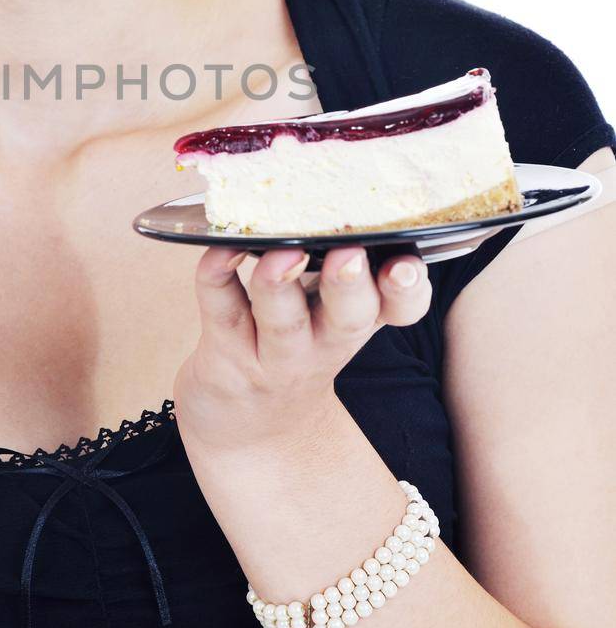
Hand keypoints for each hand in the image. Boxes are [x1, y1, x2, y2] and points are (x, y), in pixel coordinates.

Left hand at [172, 243, 431, 466]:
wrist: (248, 432)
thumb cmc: (295, 353)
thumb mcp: (334, 319)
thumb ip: (345, 267)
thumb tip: (344, 195)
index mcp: (357, 322)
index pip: (400, 308)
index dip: (408, 289)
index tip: (406, 264)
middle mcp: (322, 344)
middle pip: (349, 317)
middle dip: (350, 284)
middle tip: (350, 253)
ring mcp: (272, 356)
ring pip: (282, 320)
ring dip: (282, 283)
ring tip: (283, 254)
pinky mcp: (225, 356)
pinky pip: (221, 309)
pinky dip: (218, 273)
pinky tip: (220, 247)